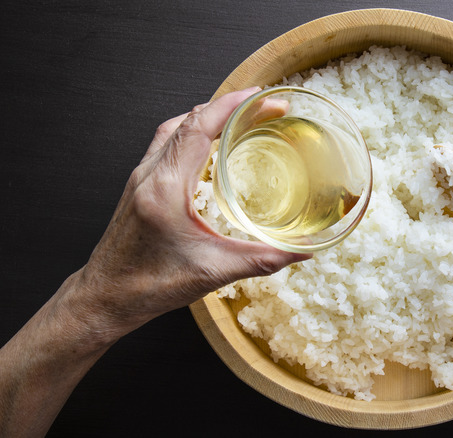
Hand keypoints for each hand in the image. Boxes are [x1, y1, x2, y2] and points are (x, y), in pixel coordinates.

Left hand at [0, 89, 308, 437]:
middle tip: (263, 108)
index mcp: (165, 187)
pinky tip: (212, 148)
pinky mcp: (139, 185)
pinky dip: (193, 134)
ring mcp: (141, 177)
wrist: (106, 297)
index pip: (198, 127)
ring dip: (209, 117)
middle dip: (229, 107)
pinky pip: (167, 144)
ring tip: (241, 120)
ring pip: (176, 128)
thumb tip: (303, 253)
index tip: (260, 95)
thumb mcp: (213, 272)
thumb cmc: (148, 285)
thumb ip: (262, 260)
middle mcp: (149, 174)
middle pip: (189, 120)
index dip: (231, 105)